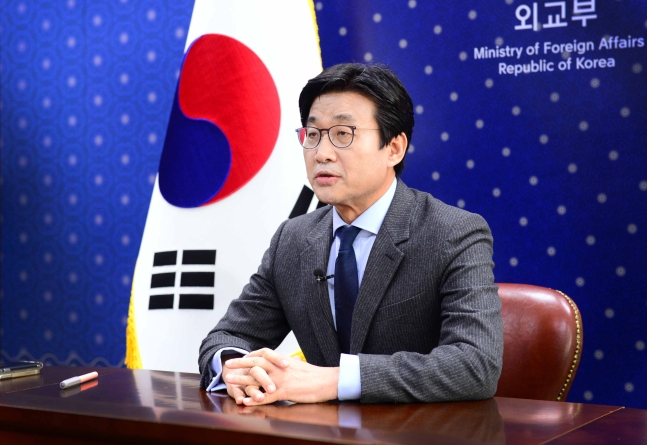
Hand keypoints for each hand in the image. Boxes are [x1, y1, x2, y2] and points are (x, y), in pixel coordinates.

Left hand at [224, 348, 338, 405]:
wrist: (327, 381)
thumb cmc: (315, 375)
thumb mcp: (299, 365)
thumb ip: (288, 364)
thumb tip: (284, 362)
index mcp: (283, 361)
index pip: (263, 355)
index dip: (250, 356)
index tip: (240, 358)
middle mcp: (280, 368)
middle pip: (256, 363)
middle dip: (240, 363)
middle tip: (228, 365)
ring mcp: (281, 379)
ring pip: (257, 378)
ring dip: (242, 379)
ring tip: (230, 381)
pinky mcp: (285, 392)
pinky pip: (266, 396)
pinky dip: (254, 399)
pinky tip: (245, 401)